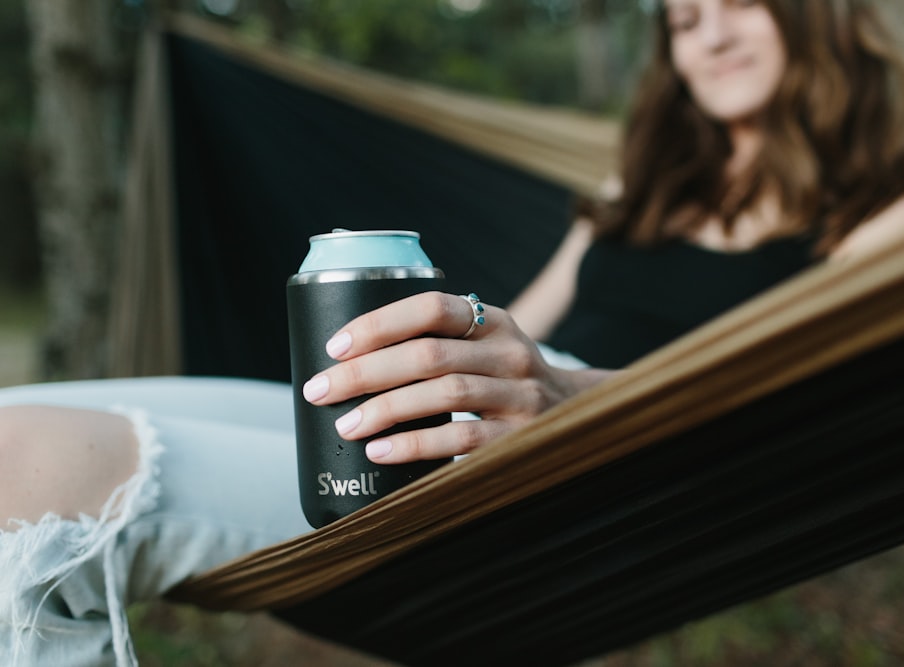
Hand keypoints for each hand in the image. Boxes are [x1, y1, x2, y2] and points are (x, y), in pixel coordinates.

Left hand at [301, 291, 586, 463]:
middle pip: (429, 354)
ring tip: (346, 424)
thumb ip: (439, 346)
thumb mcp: (485, 351)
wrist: (575, 419)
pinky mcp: (520, 437)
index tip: (334, 346)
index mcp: (494, 322)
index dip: (379, 323)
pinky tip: (381, 451)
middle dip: (365, 372)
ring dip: (386, 409)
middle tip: (320, 390)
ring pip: (445, 394)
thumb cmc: (504, 384)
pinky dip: (415, 444)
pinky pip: (462, 439)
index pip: (432, 308)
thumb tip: (347, 363)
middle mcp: (511, 352)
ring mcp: (520, 395)